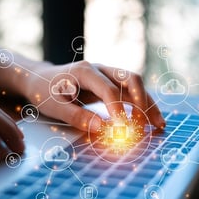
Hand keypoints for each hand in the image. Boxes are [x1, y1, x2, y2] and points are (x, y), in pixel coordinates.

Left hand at [23, 61, 164, 131]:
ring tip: (159, 125)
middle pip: (130, 79)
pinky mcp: (108, 84)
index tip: (124, 129)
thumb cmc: (45, 92)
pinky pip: (129, 92)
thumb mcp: (55, 107)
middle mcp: (99, 69)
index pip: (108, 90)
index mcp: (84, 72)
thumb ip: (77, 117)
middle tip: (150, 125)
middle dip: (143, 102)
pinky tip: (148, 120)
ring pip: (135, 85)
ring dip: (148, 104)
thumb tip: (103, 128)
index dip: (118, 110)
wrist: (39, 79)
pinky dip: (141, 105)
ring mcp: (106, 75)